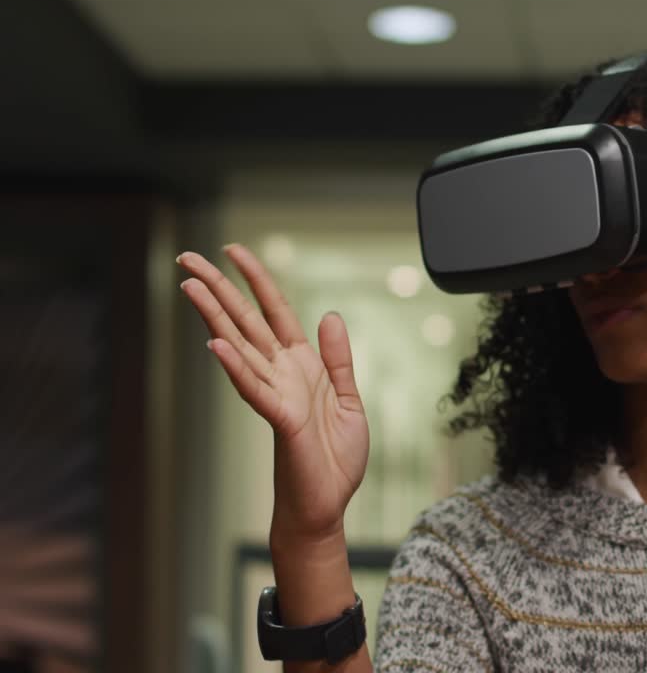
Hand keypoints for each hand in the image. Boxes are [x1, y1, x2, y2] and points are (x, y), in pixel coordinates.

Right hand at [177, 244, 369, 542]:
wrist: (329, 504)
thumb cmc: (335, 458)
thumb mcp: (349, 399)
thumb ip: (337, 359)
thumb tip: (330, 315)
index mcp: (301, 366)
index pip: (274, 312)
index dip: (257, 280)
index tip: (234, 251)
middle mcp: (282, 374)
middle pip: (246, 321)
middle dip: (219, 288)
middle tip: (188, 258)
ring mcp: (277, 395)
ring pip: (241, 347)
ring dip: (216, 316)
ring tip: (191, 287)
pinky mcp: (281, 419)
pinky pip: (255, 389)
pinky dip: (236, 366)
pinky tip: (215, 344)